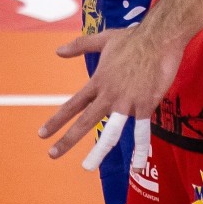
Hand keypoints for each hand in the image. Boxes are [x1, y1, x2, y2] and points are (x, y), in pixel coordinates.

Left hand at [38, 26, 183, 165]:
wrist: (160, 36)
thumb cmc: (134, 36)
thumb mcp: (104, 38)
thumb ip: (81, 45)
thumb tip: (58, 51)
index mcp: (98, 81)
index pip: (73, 104)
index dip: (57, 120)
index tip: (42, 134)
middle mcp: (109, 94)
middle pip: (85, 121)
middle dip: (67, 139)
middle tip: (52, 154)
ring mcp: (127, 101)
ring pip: (111, 131)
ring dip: (98, 151)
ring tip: (87, 167)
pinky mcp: (146, 104)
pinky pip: (142, 130)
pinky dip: (139, 148)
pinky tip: (137, 164)